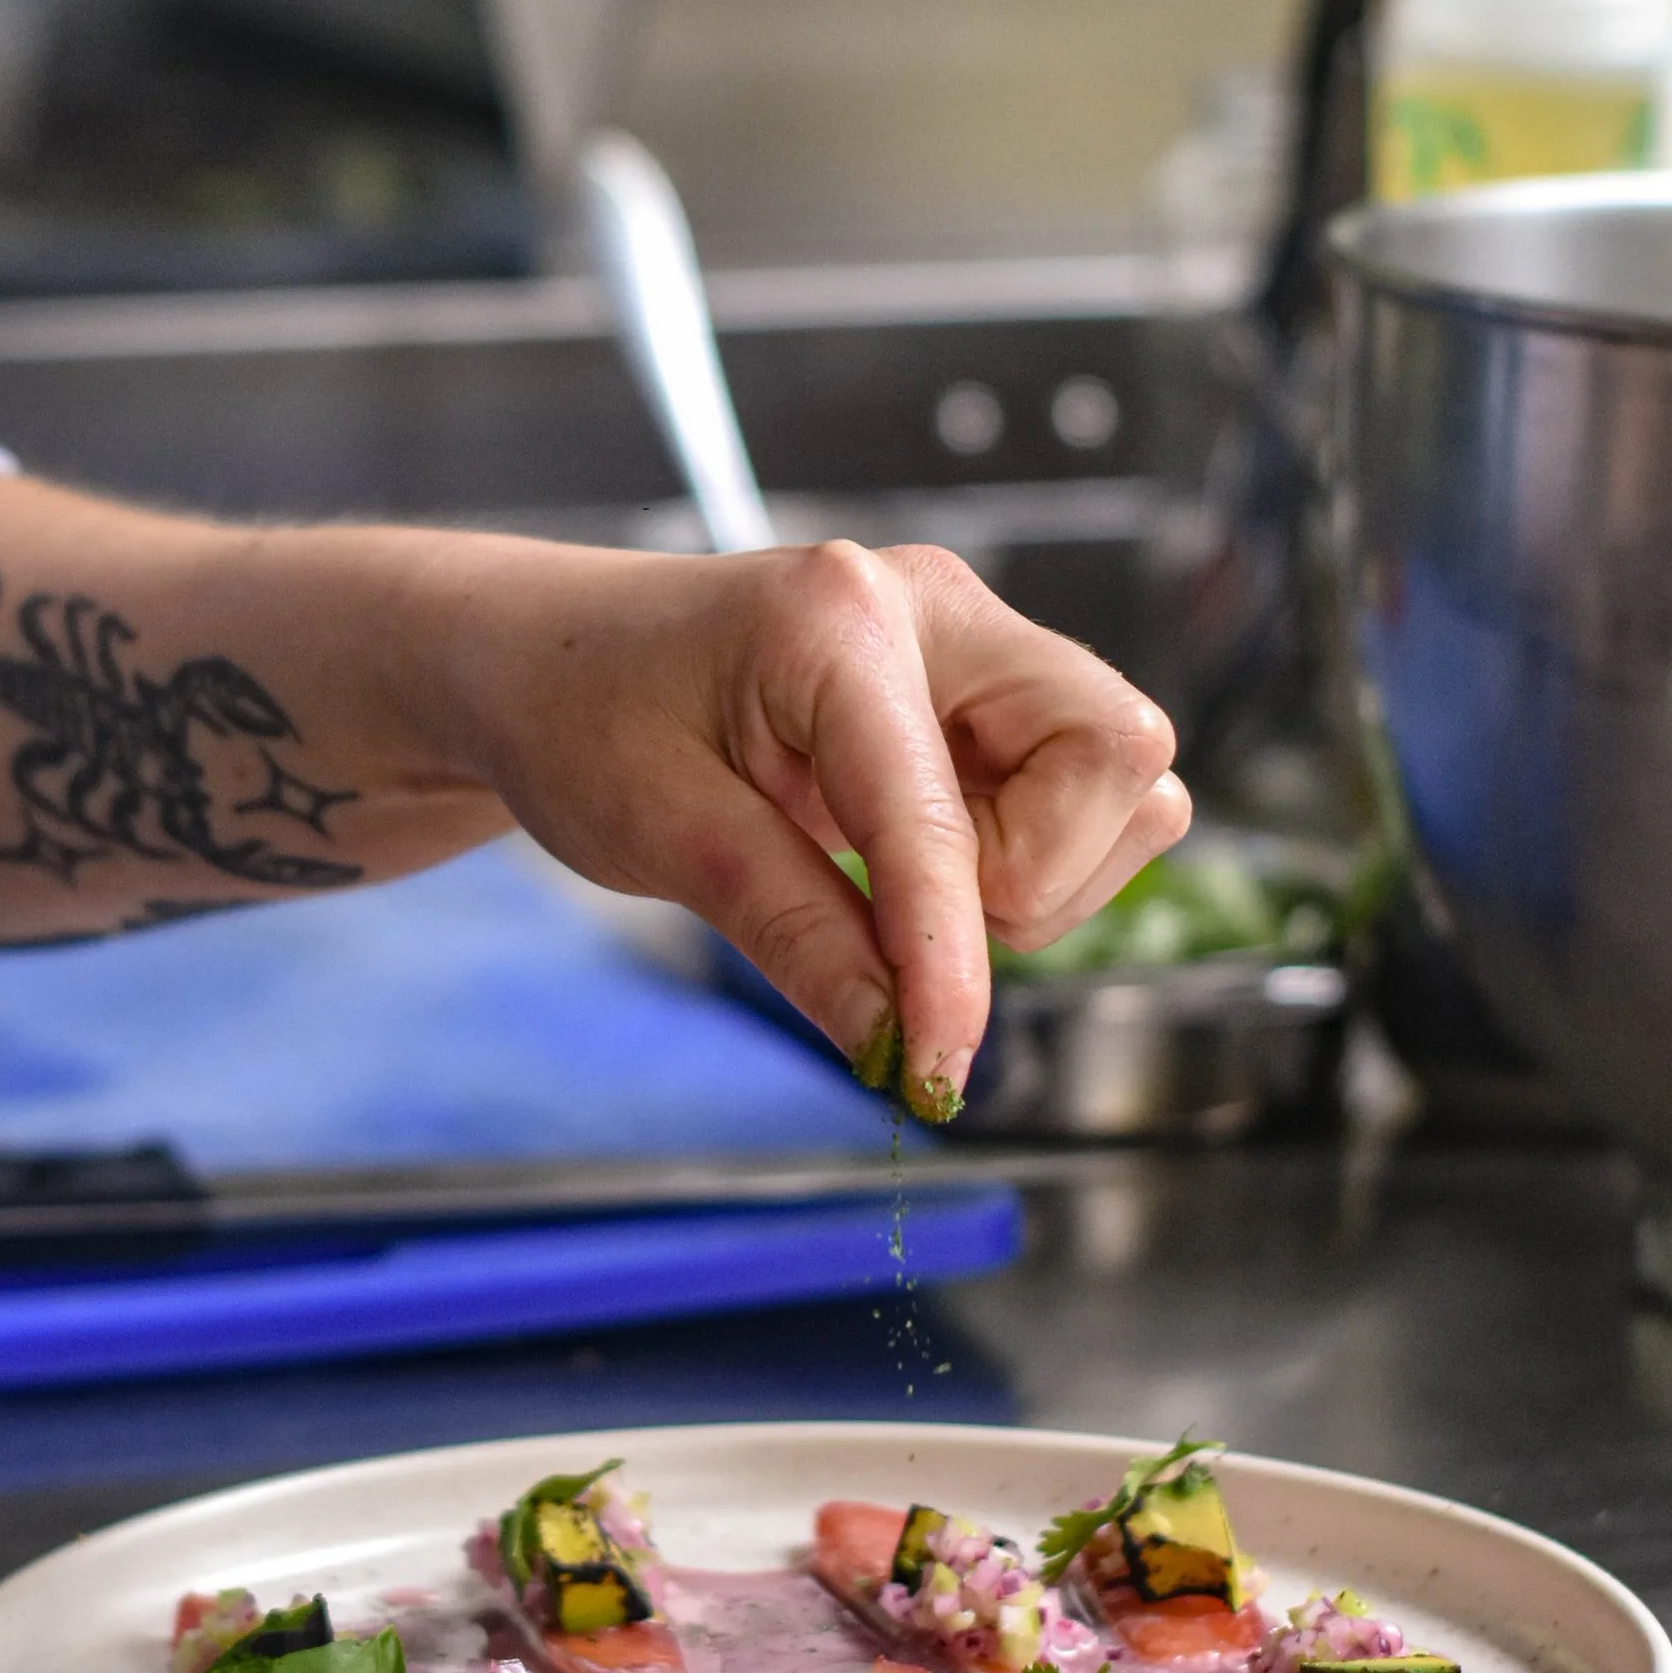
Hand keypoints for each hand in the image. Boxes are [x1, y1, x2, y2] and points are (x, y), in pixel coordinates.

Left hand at [446, 539, 1188, 1120]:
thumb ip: (794, 933)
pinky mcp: (988, 692)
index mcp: (841, 619)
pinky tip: (915, 854)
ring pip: (1122, 782)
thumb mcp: (661, 834)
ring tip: (886, 874)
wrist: (549, 655)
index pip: (939, 815)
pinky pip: (1082, 795)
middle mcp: (939, 608)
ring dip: (1036, 871)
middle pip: (1115, 751)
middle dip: (1035, 872)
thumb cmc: (583, 712)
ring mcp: (975, 644)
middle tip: (894, 908)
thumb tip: (894, 1044)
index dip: (949, 955)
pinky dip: (1024, 857)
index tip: (935, 1064)